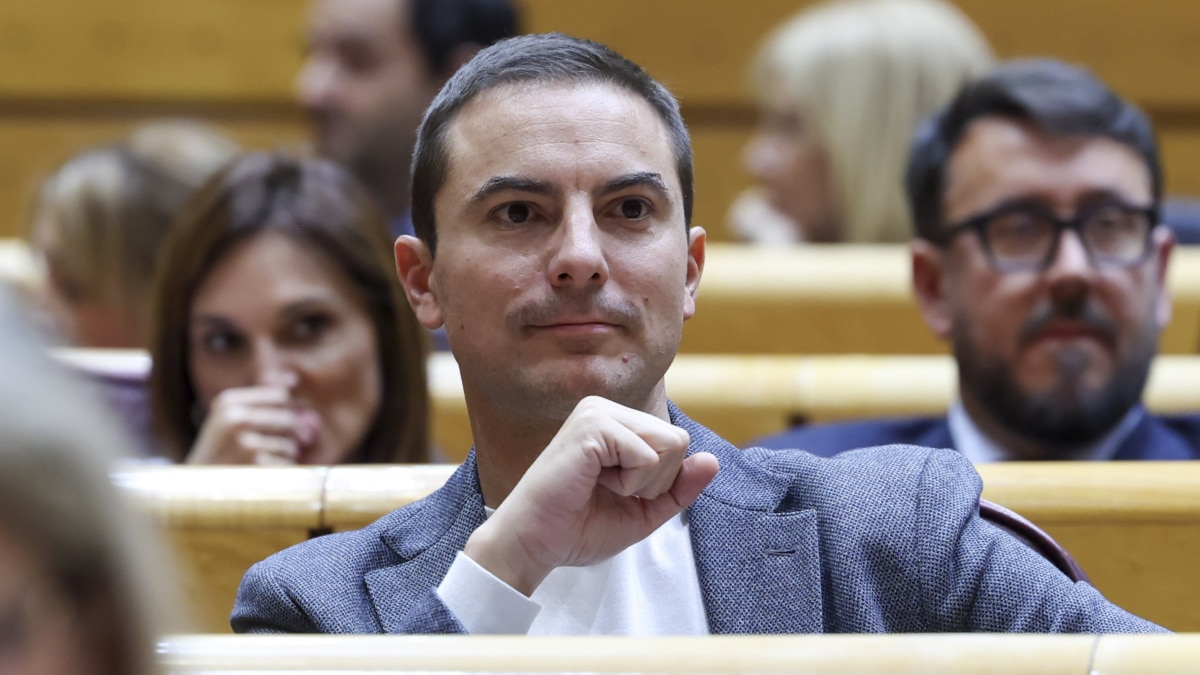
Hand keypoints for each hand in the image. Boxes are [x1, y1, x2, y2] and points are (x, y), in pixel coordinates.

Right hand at [187, 387, 319, 464]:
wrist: (195, 490)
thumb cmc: (218, 451)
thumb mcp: (228, 417)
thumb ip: (259, 396)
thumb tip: (292, 378)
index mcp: (228, 401)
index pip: (281, 396)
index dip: (282, 411)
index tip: (271, 424)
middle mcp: (236, 418)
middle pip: (289, 419)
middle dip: (286, 436)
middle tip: (268, 448)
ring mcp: (246, 442)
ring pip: (291, 444)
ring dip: (282, 457)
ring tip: (259, 462)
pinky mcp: (256, 465)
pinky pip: (287, 464)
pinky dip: (280, 472)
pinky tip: (260, 475)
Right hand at [463, 396, 718, 594]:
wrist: (535, 544)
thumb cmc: (579, 527)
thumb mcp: (644, 510)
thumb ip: (679, 487)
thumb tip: (713, 460)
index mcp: (616, 422)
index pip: (677, 443)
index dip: (659, 482)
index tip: (616, 493)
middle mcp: (606, 408)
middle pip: (678, 441)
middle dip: (654, 482)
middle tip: (609, 492)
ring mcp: (598, 412)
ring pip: (670, 445)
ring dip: (643, 482)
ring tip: (601, 486)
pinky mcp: (593, 426)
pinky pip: (648, 456)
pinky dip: (630, 482)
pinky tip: (593, 482)